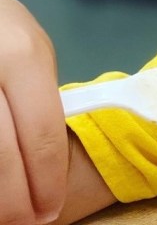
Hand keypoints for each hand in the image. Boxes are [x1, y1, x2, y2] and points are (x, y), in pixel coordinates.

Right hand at [0, 0, 66, 223]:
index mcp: (19, 56)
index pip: (40, 135)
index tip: (51, 207)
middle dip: (15, 202)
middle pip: (1, 159)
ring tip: (3, 214)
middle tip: (27, 220)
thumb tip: (48, 160)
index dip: (47, 180)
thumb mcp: (30, 49)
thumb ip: (41, 96)